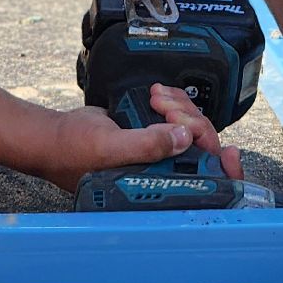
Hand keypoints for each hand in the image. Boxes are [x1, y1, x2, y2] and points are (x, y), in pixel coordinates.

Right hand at [31, 84, 243, 192]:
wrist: (54, 135)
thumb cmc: (74, 150)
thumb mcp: (109, 148)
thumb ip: (147, 145)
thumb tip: (185, 137)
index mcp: (158, 189)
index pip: (204, 185)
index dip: (223, 171)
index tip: (229, 151)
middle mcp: (163, 176)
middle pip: (203, 151)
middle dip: (192, 124)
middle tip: (165, 108)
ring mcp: (160, 155)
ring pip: (193, 132)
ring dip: (182, 109)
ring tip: (156, 97)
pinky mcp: (153, 135)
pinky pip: (179, 120)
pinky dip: (175, 103)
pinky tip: (158, 93)